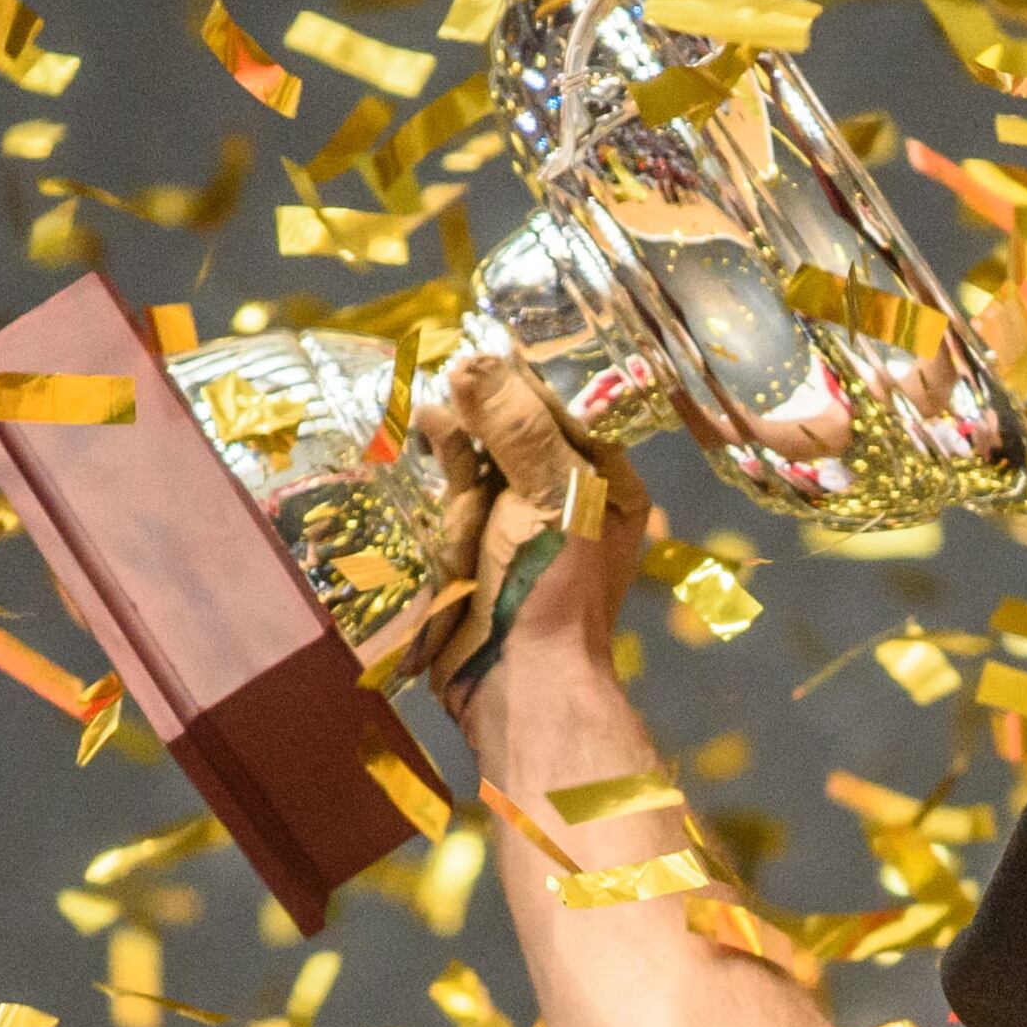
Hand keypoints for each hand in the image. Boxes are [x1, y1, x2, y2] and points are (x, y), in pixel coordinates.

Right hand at [415, 355, 654, 730]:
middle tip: (453, 365)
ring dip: (456, 432)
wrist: (520, 684)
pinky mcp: (474, 546)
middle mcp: (565, 499)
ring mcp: (517, 523)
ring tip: (433, 408)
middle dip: (485, 401)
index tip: (489, 342)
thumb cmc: (553, 590)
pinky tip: (419, 434)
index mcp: (607, 485)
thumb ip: (516, 428)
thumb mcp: (549, 497)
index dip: (526, 376)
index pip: (566, 410)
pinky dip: (438, 465)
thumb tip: (475, 363)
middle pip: (518, 427)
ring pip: (481, 455)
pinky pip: (454, 491)